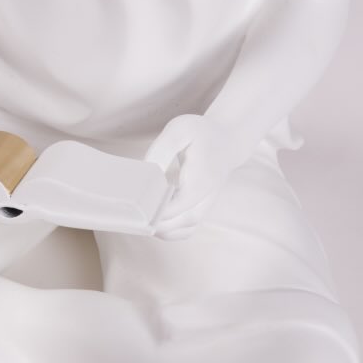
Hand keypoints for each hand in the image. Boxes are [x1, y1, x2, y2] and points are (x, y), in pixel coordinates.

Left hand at [144, 113, 243, 240]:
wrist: (227, 140)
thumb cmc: (200, 133)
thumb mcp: (180, 129)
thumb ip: (163, 149)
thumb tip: (148, 172)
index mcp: (203, 175)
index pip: (185, 200)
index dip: (164, 209)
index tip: (142, 208)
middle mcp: (208, 195)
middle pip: (187, 220)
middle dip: (161, 224)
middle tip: (136, 218)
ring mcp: (206, 205)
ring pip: (187, 229)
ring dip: (164, 231)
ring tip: (141, 222)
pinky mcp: (200, 209)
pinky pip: (187, 229)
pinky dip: (170, 233)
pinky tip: (154, 223)